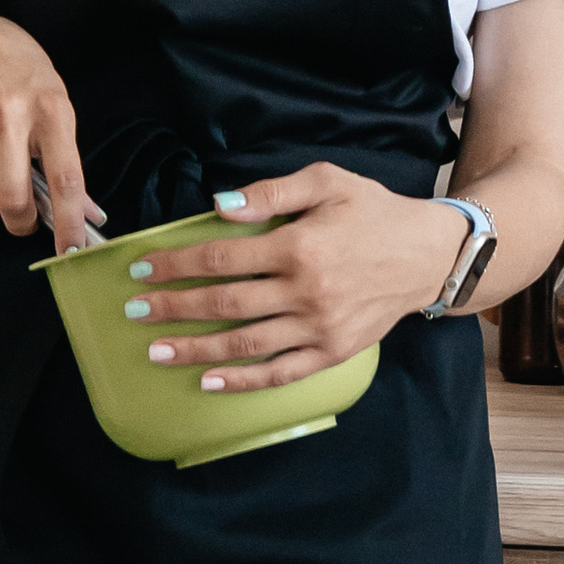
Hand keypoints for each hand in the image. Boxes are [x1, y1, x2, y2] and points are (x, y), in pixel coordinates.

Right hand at [0, 18, 97, 250]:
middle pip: (13, 199)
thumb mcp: (55, 105)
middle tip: (22, 219)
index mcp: (51, 110)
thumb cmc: (21, 76)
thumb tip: (85, 215)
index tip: (71, 252)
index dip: (69, 224)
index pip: (66, 179)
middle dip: (20, 222)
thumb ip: (66, 159)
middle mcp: (10, 115)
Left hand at [123, 163, 461, 393]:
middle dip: (173, 309)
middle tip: (134, 313)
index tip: (140, 268)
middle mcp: (306, 291)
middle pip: (224, 304)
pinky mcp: (333, 353)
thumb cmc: (373, 211)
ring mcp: (320, 328)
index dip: (176, 264)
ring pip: (246, 344)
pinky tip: (210, 382)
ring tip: (157, 353)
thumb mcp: (327, 181)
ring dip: (196, 350)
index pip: (221, 258)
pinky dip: (244, 381)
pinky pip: (281, 373)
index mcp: (299, 245)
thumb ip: (271, 192)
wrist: (430, 255)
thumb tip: (220, 204)